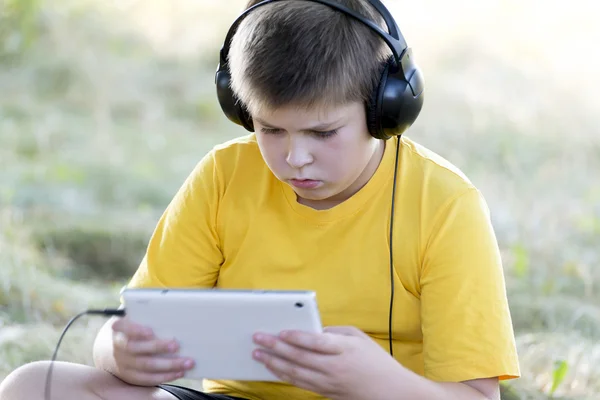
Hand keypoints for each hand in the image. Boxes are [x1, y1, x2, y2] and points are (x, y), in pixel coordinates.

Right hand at [110, 317, 194, 385]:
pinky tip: (179, 372)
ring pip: (145, 365)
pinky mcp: (131, 376)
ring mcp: (123, 363)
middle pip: (136, 348)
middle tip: (176, 345)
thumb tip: (175, 316)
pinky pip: (148, 379)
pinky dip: (165, 376)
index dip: (136, 330)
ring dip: (168, 365)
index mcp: (119, 328)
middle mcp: (118, 347)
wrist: (114, 350)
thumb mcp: (135, 320)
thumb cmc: (134, 329)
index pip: (124, 327)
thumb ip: (149, 318)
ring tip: (186, 362)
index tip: (150, 331)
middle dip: (157, 347)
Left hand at [252, 326, 402, 399]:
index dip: (296, 337)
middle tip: (258, 339)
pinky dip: (284, 376)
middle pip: (299, 357)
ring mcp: (329, 382)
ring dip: (274, 363)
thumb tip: (314, 329)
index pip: (315, 342)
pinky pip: (300, 384)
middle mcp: (334, 367)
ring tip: (259, 354)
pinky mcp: (326, 393)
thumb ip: (335, 331)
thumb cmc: (377, 362)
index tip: (280, 332)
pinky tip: (274, 369)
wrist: (392, 392)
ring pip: (295, 373)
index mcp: (344, 349)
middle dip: (275, 347)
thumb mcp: (360, 337)